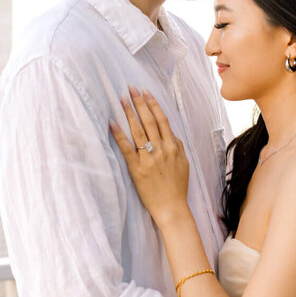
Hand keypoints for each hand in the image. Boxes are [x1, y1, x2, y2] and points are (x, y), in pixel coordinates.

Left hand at [110, 88, 189, 225]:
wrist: (172, 208)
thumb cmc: (177, 187)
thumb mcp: (183, 163)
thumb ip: (177, 146)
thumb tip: (170, 133)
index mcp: (173, 147)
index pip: (162, 120)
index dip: (153, 104)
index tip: (145, 91)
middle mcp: (161, 150)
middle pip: (149, 121)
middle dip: (139, 102)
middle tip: (130, 88)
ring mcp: (149, 159)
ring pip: (138, 131)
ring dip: (129, 113)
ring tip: (122, 99)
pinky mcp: (137, 169)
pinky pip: (127, 149)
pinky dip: (119, 135)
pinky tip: (111, 123)